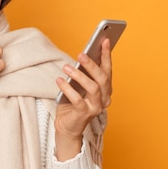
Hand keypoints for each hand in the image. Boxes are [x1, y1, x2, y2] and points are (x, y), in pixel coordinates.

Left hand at [54, 38, 111, 159]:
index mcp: (105, 90)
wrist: (67, 128)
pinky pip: (78, 100)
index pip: (108, 70)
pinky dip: (68, 89)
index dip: (106, 55)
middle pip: (103, 79)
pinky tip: (59, 81)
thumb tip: (82, 56)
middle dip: (92, 65)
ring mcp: (96, 108)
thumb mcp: (78, 86)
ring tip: (66, 68)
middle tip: (81, 54)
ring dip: (79, 75)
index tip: (104, 40)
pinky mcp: (84, 115)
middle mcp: (104, 99)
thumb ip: (83, 74)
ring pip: (93, 88)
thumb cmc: (72, 104)